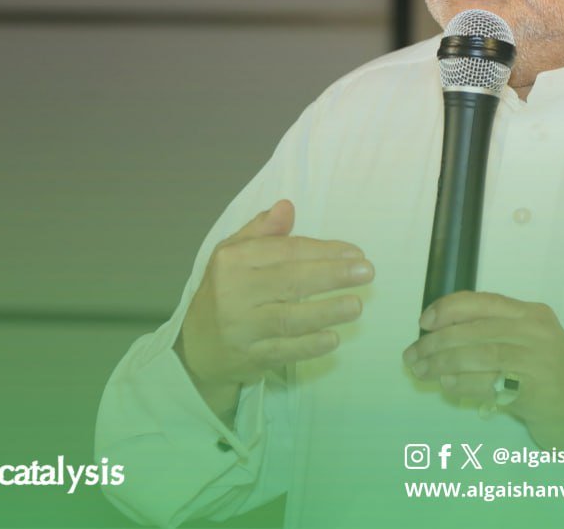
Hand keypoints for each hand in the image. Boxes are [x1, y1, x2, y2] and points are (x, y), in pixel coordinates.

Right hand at [176, 200, 373, 415]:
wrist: (197, 347)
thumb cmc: (225, 292)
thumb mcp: (233, 254)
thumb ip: (262, 231)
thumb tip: (287, 206)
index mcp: (232, 261)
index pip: (284, 251)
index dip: (322, 250)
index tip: (355, 253)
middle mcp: (234, 293)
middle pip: (289, 281)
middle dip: (331, 275)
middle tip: (366, 272)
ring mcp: (240, 328)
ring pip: (287, 319)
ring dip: (325, 312)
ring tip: (356, 305)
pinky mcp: (249, 357)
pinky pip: (283, 352)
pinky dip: (309, 346)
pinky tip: (333, 339)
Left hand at [402, 292, 563, 450]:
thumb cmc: (555, 379)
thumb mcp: (531, 346)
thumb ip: (497, 337)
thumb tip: (442, 339)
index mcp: (531, 314)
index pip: (483, 302)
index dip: (449, 309)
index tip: (424, 322)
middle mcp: (535, 331)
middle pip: (475, 329)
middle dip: (436, 342)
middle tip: (412, 355)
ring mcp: (537, 359)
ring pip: (479, 353)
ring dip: (442, 363)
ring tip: (422, 372)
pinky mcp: (536, 389)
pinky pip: (489, 382)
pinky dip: (463, 384)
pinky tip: (447, 387)